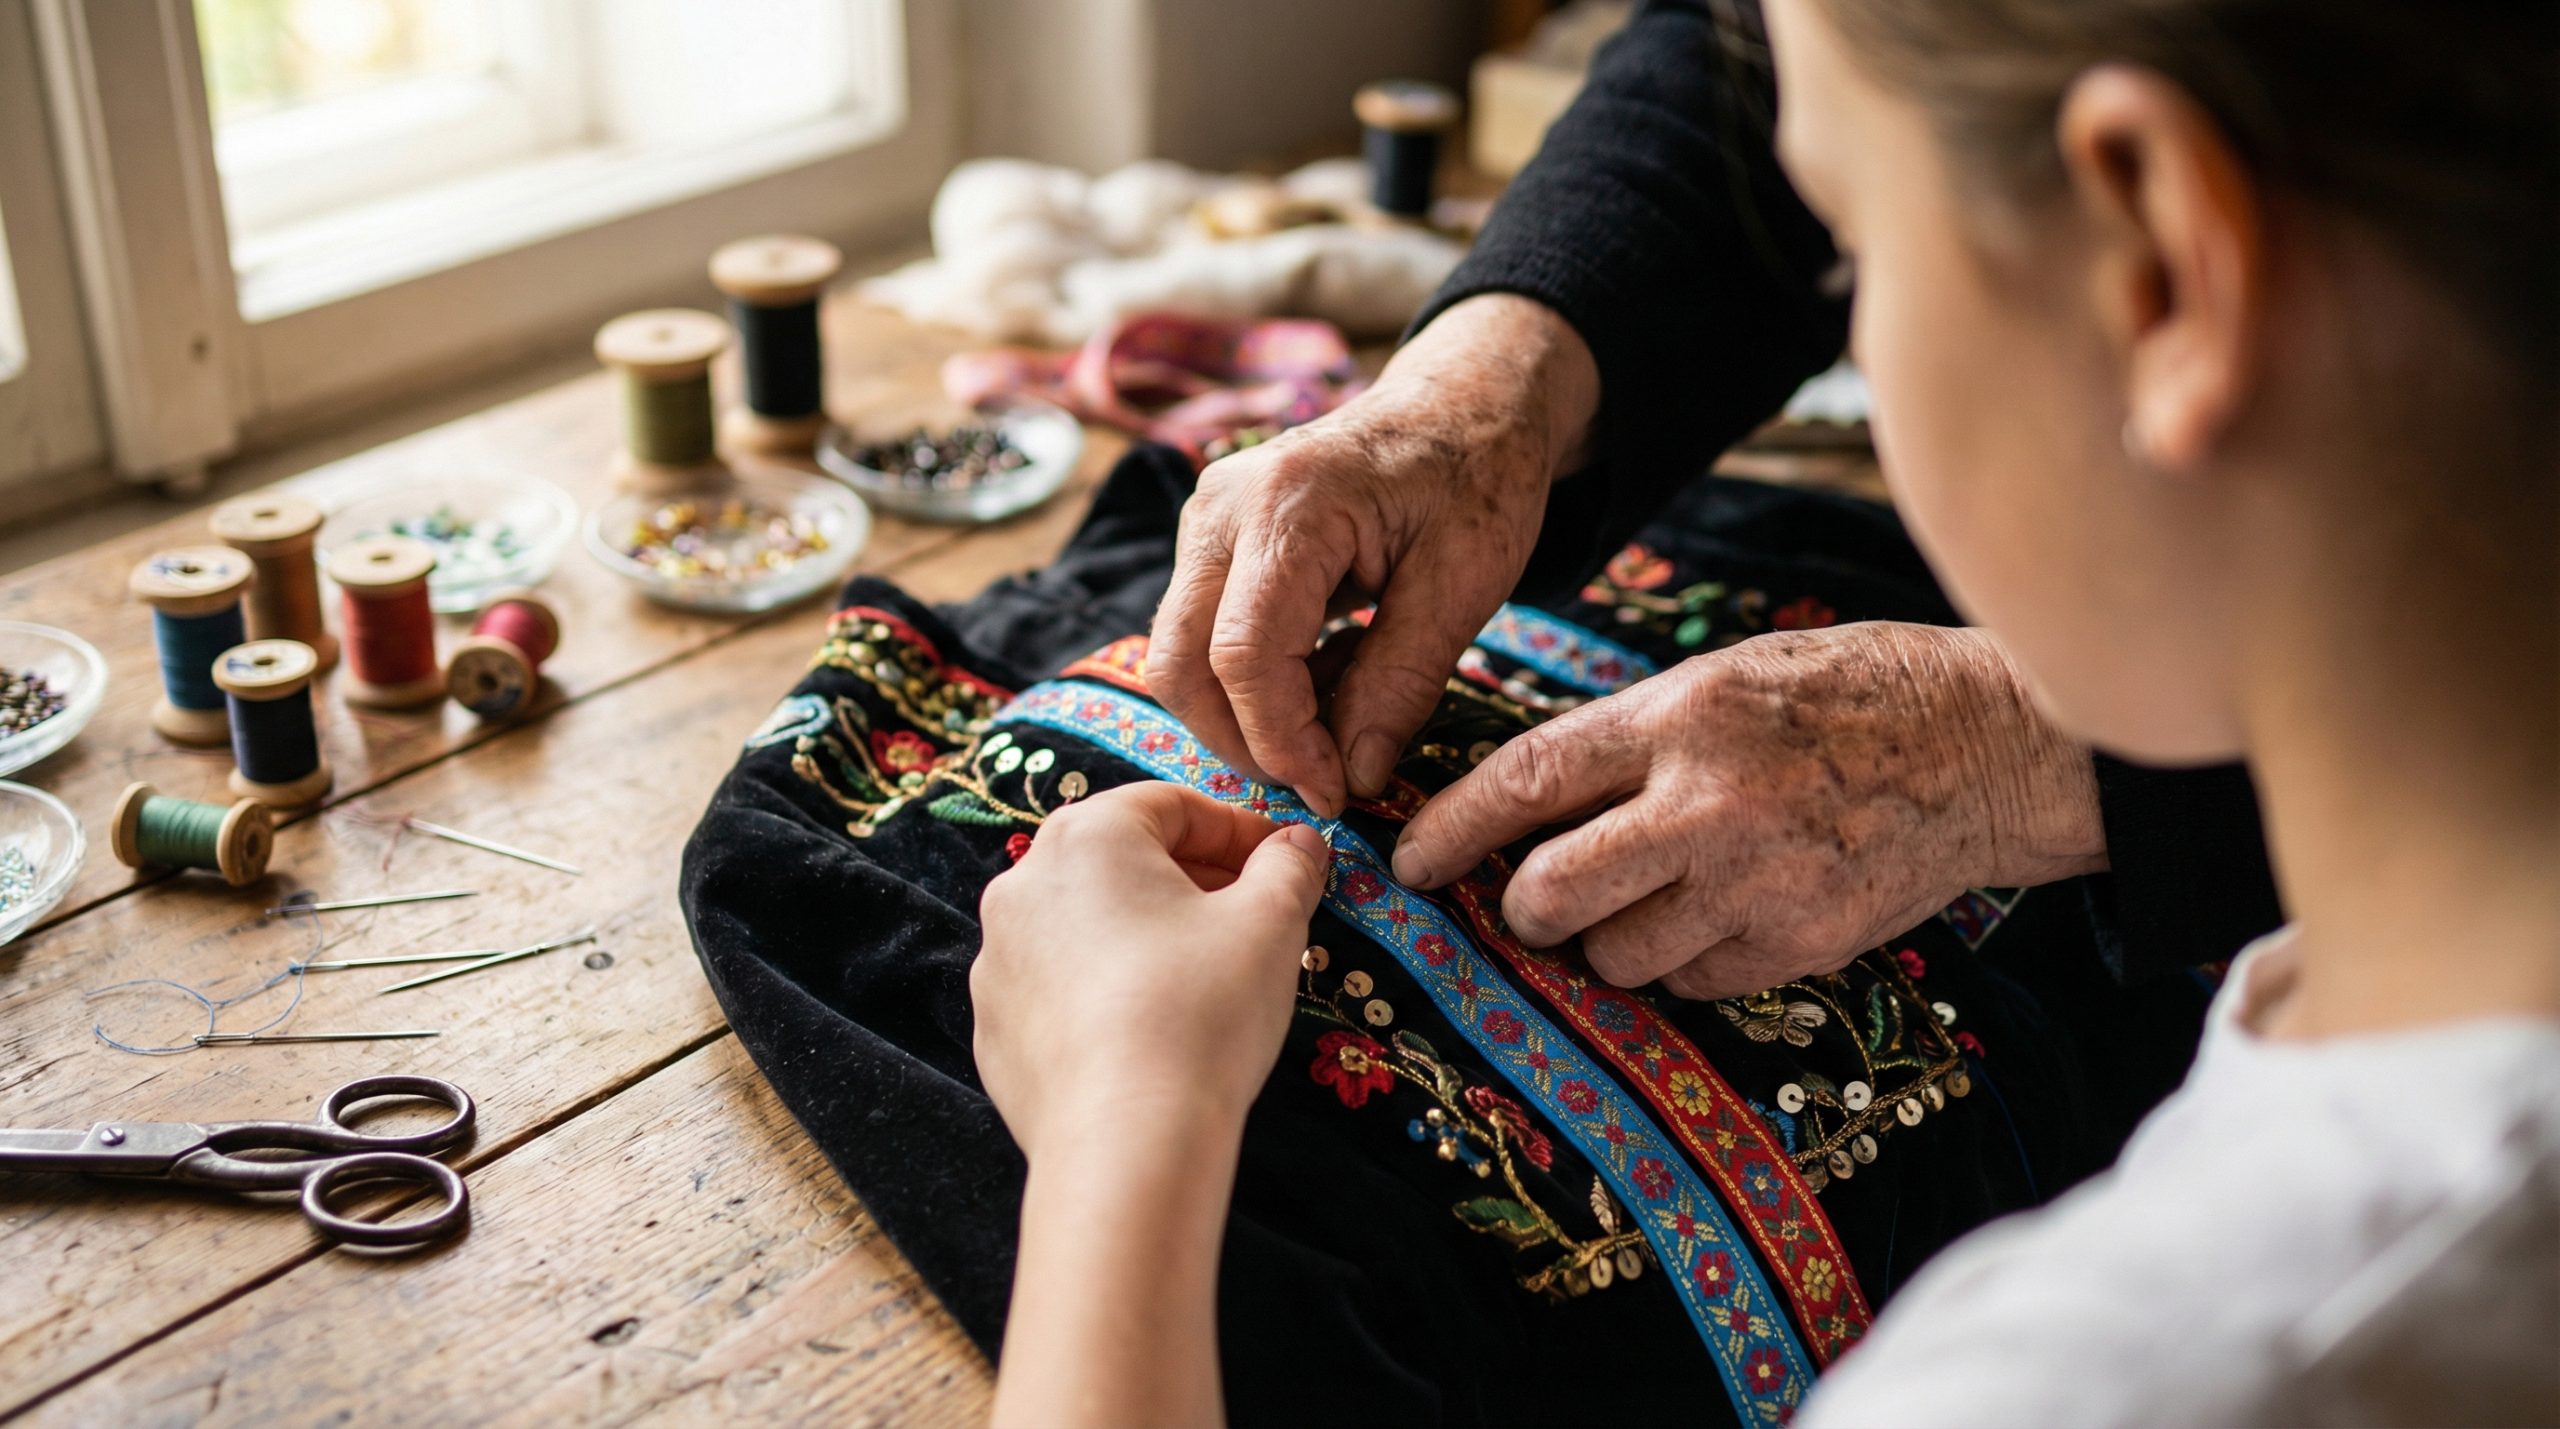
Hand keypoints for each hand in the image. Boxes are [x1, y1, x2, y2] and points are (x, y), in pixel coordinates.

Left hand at [973, 782, 1331, 1156]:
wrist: (1126, 1141)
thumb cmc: (1201, 1012)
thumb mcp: (1271, 924)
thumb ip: (1289, 867)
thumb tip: (1299, 843)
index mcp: (1086, 837)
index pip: (1172, 806)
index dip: (1239, 830)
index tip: (1284, 863)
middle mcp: (1022, 885)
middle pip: (1123, 860)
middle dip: (1194, 880)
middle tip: (1253, 918)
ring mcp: (998, 961)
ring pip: (1087, 925)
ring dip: (1146, 934)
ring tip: (1205, 978)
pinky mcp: (994, 1028)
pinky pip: (1060, 988)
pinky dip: (1105, 991)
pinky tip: (1152, 1030)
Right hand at [1147, 293, 1599, 816]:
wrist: (1463, 404)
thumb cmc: (1477, 477)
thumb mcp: (1464, 585)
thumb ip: (1402, 684)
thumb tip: (1354, 776)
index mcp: (1289, 503)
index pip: (1242, 655)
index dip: (1281, 743)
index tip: (1337, 792)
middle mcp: (1222, 507)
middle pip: (1181, 663)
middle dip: (1244, 743)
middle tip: (1323, 781)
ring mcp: (1205, 521)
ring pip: (1180, 657)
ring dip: (1246, 716)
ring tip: (1338, 719)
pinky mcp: (1210, 542)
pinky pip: (1202, 636)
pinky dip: (1254, 683)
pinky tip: (1326, 677)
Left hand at [1391, 623, 2107, 998]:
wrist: (1988, 745)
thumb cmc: (1844, 698)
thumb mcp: (1723, 680)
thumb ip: (1627, 741)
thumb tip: (1524, 812)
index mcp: (1681, 715)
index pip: (1528, 778)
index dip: (1453, 828)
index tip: (1408, 860)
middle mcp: (1710, 802)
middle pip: (1553, 893)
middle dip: (1524, 908)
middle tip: (1534, 900)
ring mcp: (1759, 882)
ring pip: (1618, 956)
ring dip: (1610, 942)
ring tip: (1654, 898)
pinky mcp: (1802, 942)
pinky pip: (1692, 982)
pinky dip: (1684, 962)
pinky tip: (1722, 914)